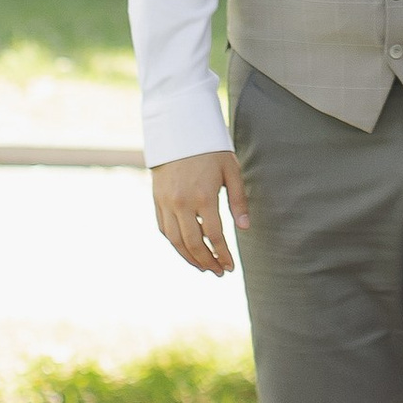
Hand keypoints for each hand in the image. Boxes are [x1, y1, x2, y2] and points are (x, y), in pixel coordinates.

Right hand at [151, 149, 246, 275]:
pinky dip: (174, 244)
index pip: (214, 236)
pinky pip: (164, 229)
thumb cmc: (211, 149)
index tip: (231, 267)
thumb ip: (238, 201)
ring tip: (204, 267)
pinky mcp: (156, 200)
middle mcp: (182, 203)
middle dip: (207, 262)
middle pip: (193, 244)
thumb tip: (245, 228)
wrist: (179, 130)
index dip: (223, 255)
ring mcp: (166, 202)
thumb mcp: (231, 170)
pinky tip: (186, 249)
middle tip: (218, 272)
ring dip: (189, 258)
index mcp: (203, 196)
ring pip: (175, 241)